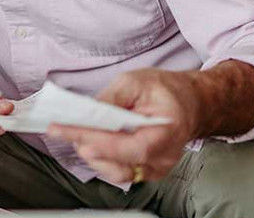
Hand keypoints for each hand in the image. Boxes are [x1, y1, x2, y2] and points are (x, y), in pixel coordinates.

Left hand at [47, 68, 201, 183]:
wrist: (190, 102)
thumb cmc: (166, 90)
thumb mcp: (136, 81)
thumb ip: (111, 98)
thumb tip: (86, 112)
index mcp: (166, 132)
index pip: (126, 145)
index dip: (93, 139)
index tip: (63, 130)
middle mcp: (163, 157)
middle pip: (118, 163)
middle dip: (86, 145)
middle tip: (63, 128)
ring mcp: (156, 168)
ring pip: (116, 172)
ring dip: (92, 154)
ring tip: (76, 133)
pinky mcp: (147, 170)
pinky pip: (120, 171)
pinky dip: (102, 158)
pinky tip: (90, 141)